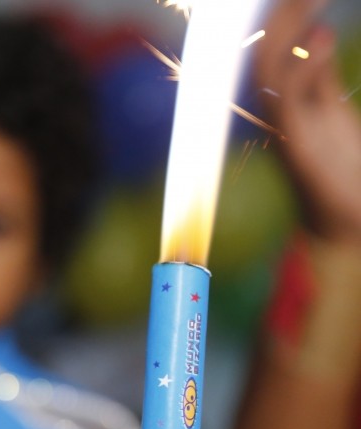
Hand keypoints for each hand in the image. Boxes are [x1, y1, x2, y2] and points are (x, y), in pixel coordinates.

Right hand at [255, 0, 360, 242]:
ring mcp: (282, 126)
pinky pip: (287, 97)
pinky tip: (321, 37)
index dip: (277, 19)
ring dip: (288, 27)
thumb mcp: (333, 114)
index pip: (269, 49)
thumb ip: (320, 78)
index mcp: (282, 100)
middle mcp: (273, 111)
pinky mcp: (295, 142)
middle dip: (280, 16)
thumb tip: (316, 35)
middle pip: (263, 51)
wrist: (348, 223)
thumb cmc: (344, 174)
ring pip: (268, 68)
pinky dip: (302, 65)